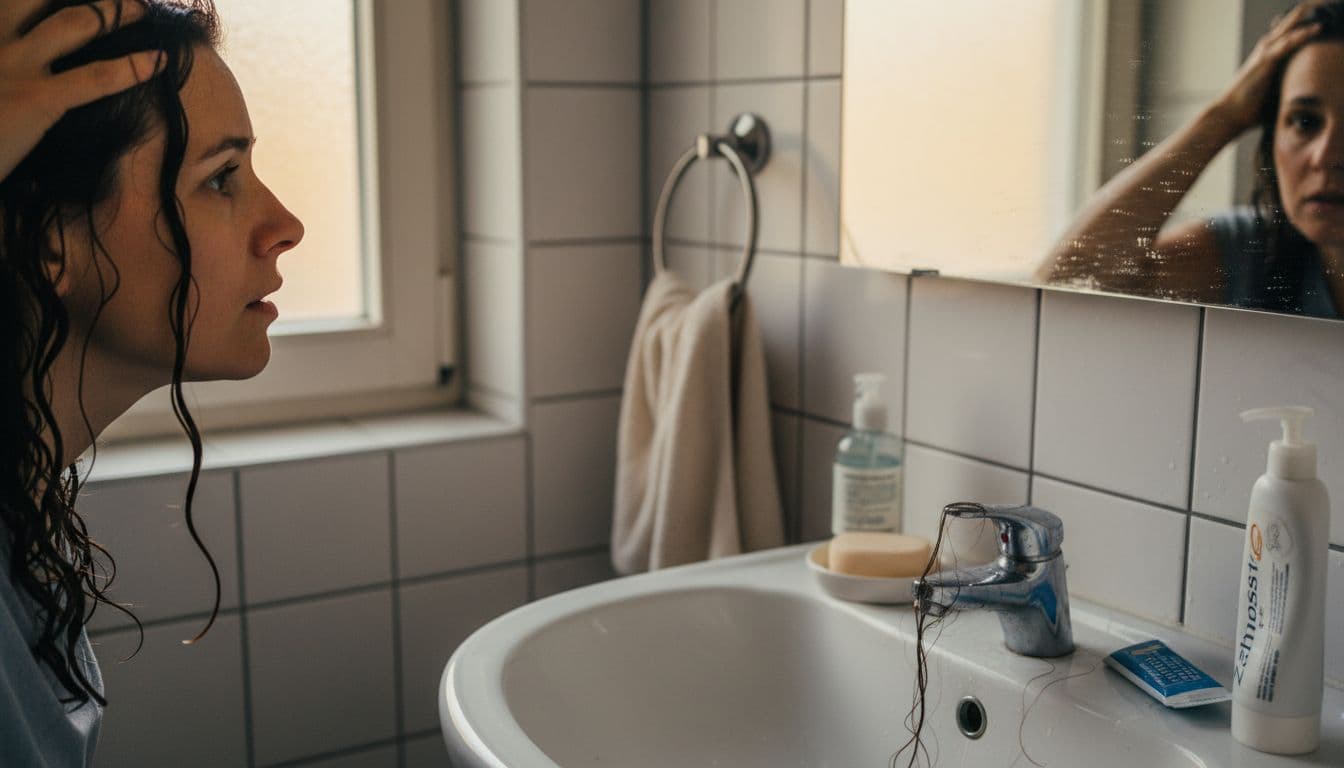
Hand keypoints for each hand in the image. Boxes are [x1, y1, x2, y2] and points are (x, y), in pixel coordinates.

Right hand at [0, 0, 163, 182]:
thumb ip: (3, 63)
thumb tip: (23, 78)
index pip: (15, 1)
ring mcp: (14, 64)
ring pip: (76, 21)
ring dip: (115, 10)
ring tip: (142, 9)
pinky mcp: (37, 98)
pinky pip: (97, 76)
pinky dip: (134, 66)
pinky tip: (159, 60)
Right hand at [1213, 2, 1323, 135]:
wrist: (1229, 114)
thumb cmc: (1248, 109)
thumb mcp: (1271, 94)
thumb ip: (1283, 86)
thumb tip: (1299, 96)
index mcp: (1268, 58)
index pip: (1286, 36)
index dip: (1299, 27)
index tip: (1314, 20)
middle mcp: (1265, 51)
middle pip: (1286, 27)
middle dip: (1301, 14)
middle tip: (1316, 2)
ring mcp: (1264, 55)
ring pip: (1287, 30)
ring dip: (1301, 17)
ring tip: (1317, 3)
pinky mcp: (1265, 63)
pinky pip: (1286, 45)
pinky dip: (1300, 36)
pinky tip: (1314, 29)